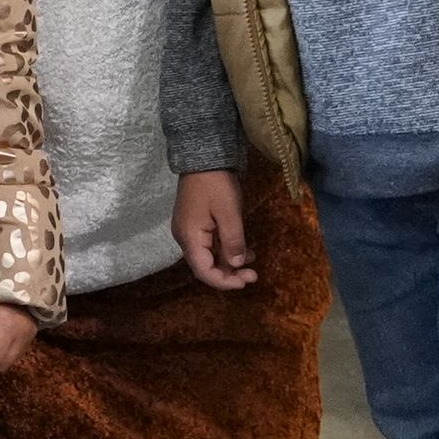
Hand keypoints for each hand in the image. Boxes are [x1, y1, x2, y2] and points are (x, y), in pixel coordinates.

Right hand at [172, 170, 259, 291]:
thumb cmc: (216, 184)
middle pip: (205, 266)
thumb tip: (237, 265)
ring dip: (229, 261)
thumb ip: (233, 241)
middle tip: (253, 274)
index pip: (203, 271)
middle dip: (229, 273)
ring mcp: (189, 230)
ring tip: (252, 260)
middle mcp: (185, 238)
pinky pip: (209, 244)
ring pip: (208, 255)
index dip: (224, 281)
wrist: (203, 157)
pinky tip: (243, 248)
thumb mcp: (229, 212)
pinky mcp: (195, 223)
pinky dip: (225, 249)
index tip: (246, 281)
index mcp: (189, 237)